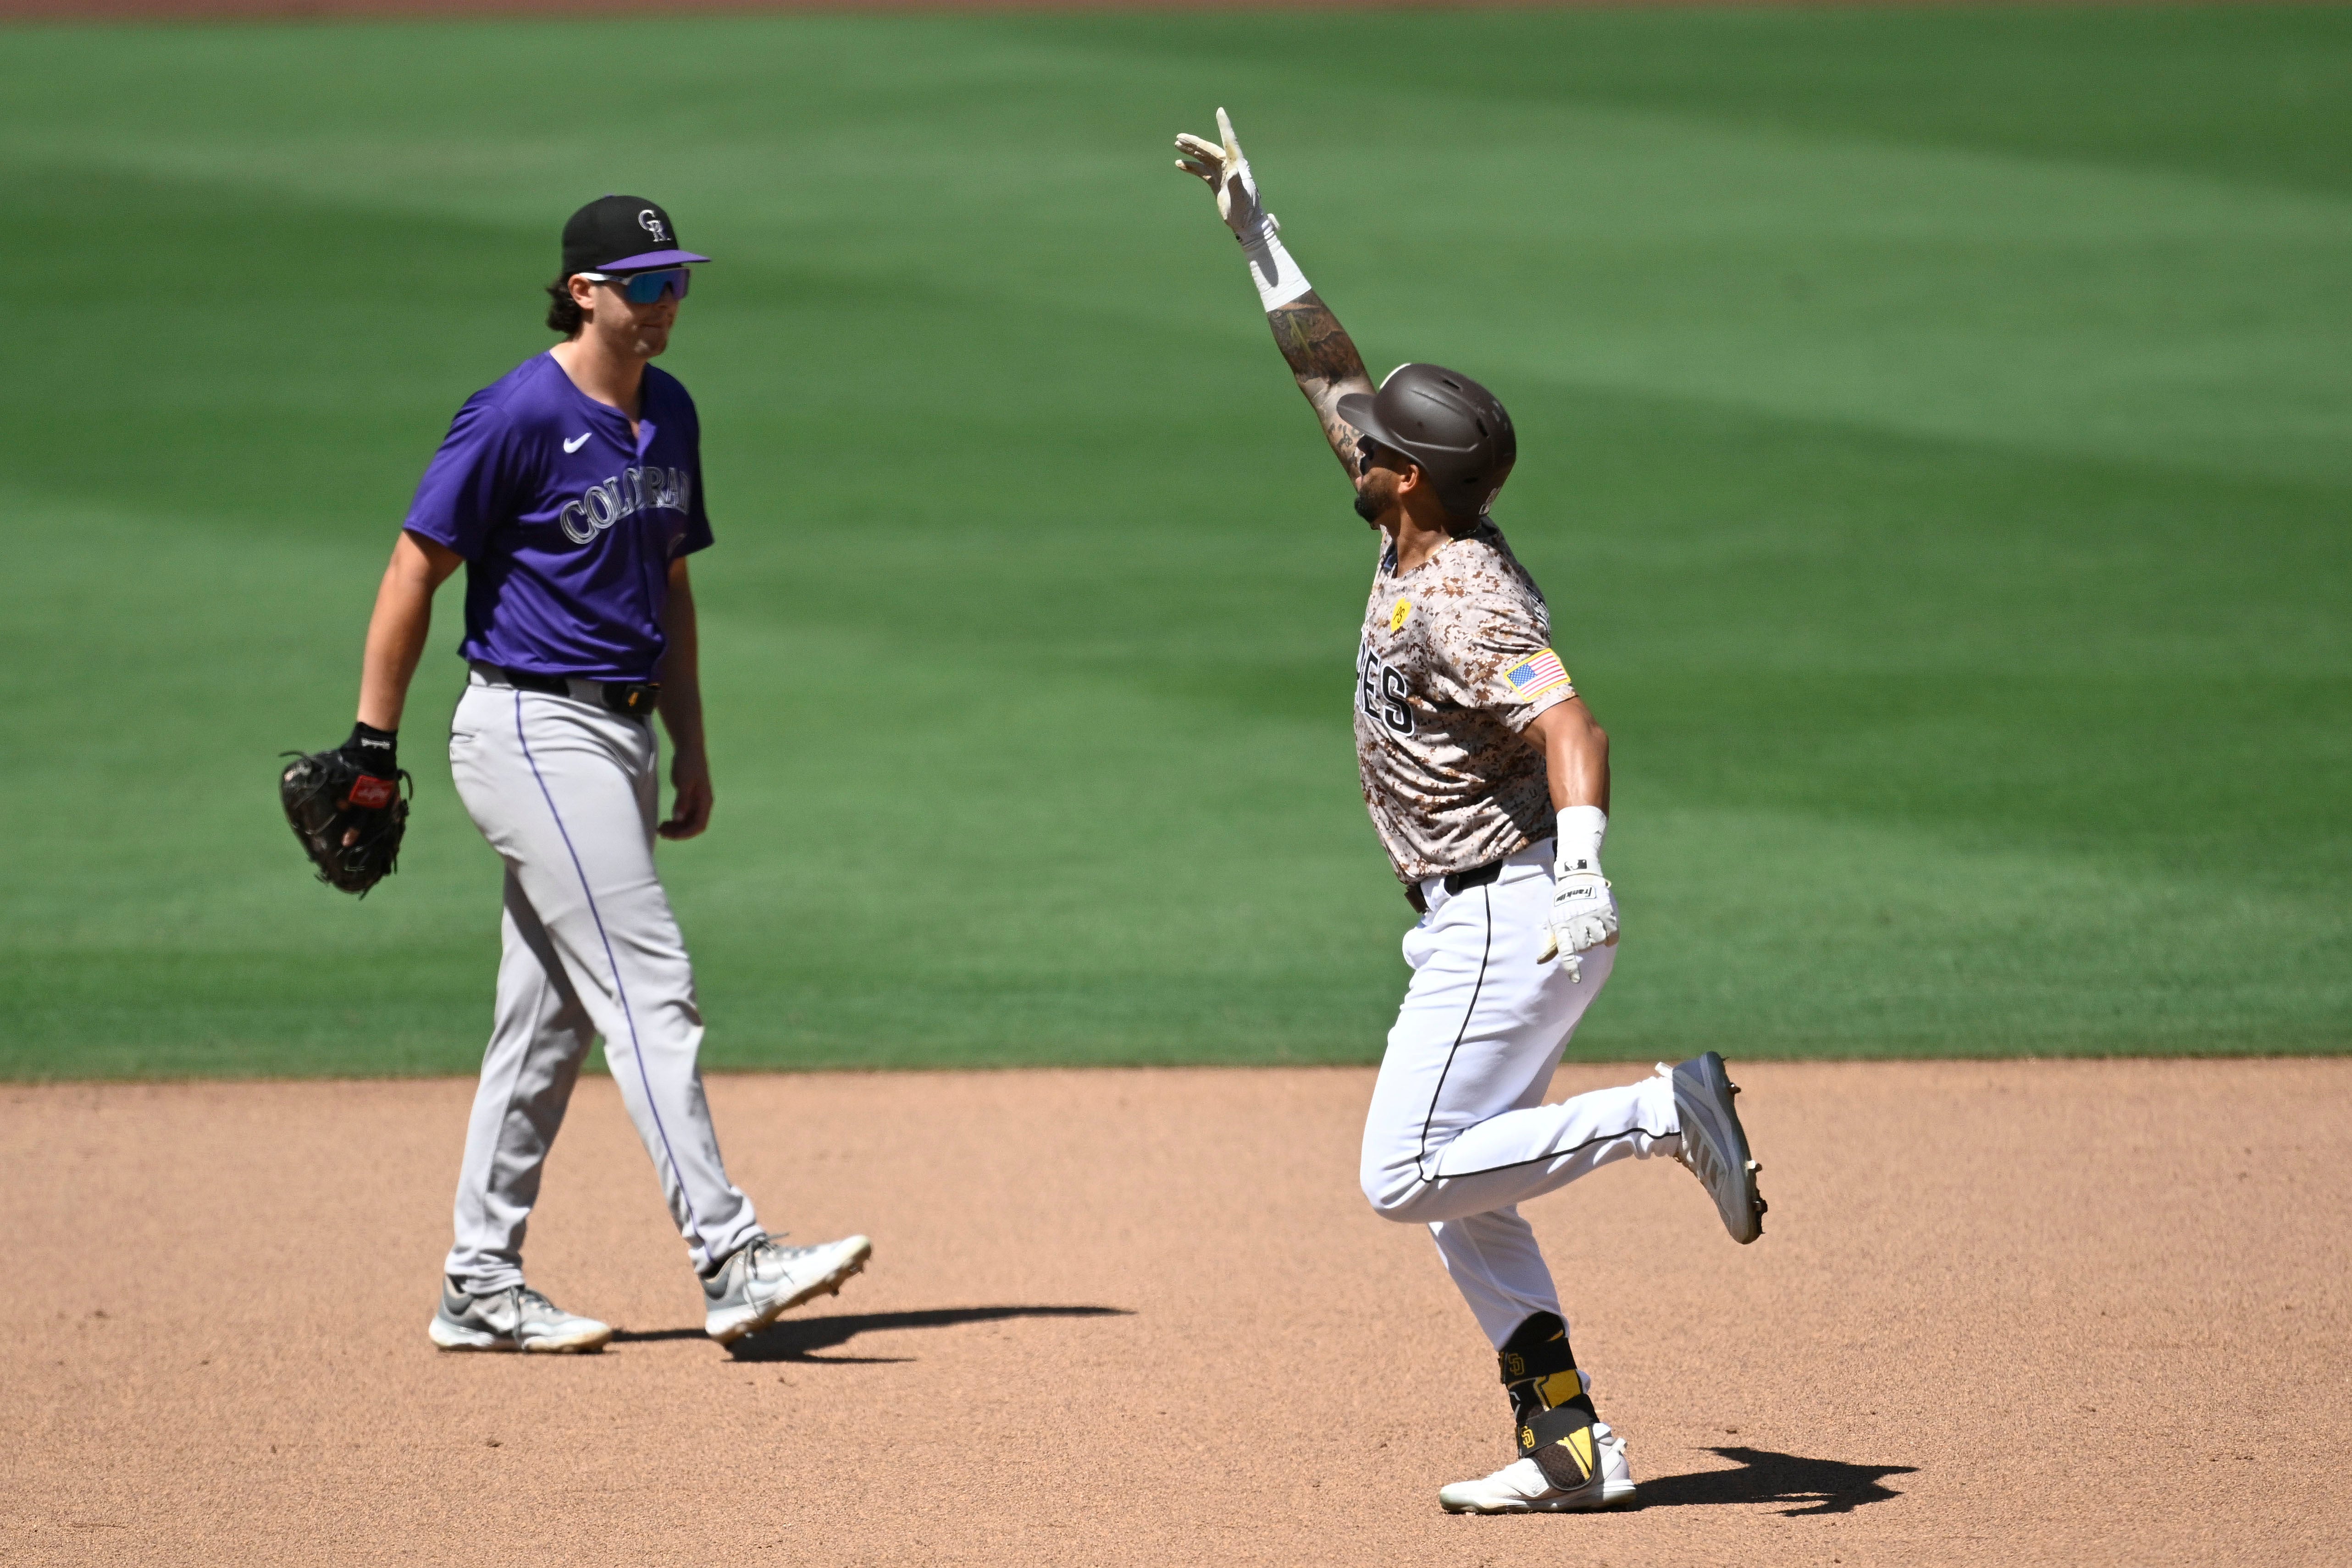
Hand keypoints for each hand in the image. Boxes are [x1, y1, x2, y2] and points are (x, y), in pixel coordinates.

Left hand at [660, 749, 712, 840]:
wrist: (688, 749)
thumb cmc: (688, 764)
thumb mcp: (685, 782)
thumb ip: (682, 801)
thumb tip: (678, 819)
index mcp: (705, 801)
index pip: (699, 825)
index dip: (686, 833)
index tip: (672, 835)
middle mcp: (702, 804)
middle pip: (693, 826)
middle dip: (678, 832)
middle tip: (661, 832)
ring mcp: (696, 802)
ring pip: (687, 822)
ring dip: (676, 828)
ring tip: (660, 829)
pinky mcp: (689, 798)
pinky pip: (683, 815)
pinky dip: (675, 821)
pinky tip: (664, 822)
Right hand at [1174, 107, 1274, 243]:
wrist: (1247, 224)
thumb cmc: (1247, 211)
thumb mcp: (1241, 197)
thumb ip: (1237, 183)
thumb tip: (1233, 171)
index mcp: (1237, 165)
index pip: (1230, 141)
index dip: (1224, 126)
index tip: (1220, 111)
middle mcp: (1230, 166)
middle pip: (1210, 149)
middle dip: (1195, 143)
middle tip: (1179, 137)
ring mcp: (1223, 174)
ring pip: (1204, 158)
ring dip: (1191, 151)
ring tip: (1177, 145)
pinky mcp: (1217, 183)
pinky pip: (1202, 171)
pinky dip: (1191, 167)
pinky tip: (1180, 164)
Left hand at [1537, 867, 1616, 981]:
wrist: (1577, 878)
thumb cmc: (1563, 905)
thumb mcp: (1554, 921)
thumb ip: (1552, 944)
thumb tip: (1539, 961)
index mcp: (1561, 926)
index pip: (1565, 950)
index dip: (1571, 966)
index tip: (1576, 980)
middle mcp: (1576, 922)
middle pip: (1585, 947)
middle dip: (1585, 946)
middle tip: (1583, 935)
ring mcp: (1592, 916)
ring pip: (1599, 941)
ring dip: (1598, 940)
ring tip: (1594, 931)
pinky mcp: (1605, 911)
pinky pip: (1612, 933)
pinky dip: (1611, 938)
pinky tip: (1608, 936)